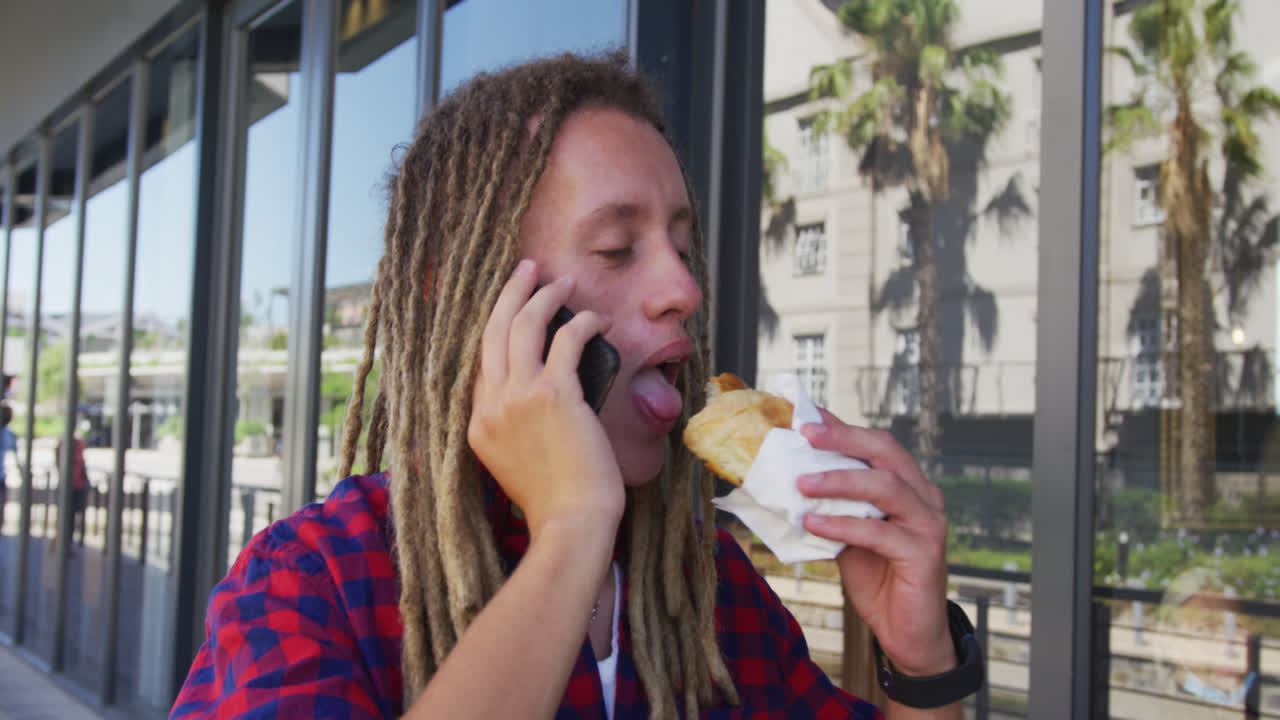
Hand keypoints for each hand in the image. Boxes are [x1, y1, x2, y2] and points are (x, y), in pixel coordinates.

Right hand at [468, 259, 624, 542]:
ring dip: (546, 295)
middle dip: (512, 292)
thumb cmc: (557, 501)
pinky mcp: (554, 395)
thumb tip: (539, 399)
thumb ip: (515, 429)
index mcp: (477, 425)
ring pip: (525, 325)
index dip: (498, 327)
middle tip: (527, 269)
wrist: (572, 523)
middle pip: (494, 330)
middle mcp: (491, 405)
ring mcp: (518, 398)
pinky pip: (567, 340)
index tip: (515, 306)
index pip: (482, 362)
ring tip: (564, 282)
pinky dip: (583, 323)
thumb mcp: (516, 464)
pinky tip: (597, 320)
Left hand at [796, 411, 954, 676]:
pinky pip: (880, 532)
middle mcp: (924, 496)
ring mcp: (928, 524)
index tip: (804, 414)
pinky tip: (813, 525)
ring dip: (839, 480)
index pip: (875, 443)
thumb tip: (788, 476)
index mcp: (908, 485)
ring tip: (801, 484)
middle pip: (886, 451)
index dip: (841, 426)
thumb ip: (832, 505)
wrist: (907, 633)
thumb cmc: (878, 577)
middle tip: (805, 434)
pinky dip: (843, 525)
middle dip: (844, 438)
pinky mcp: (924, 554)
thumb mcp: (848, 532)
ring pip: (885, 486)